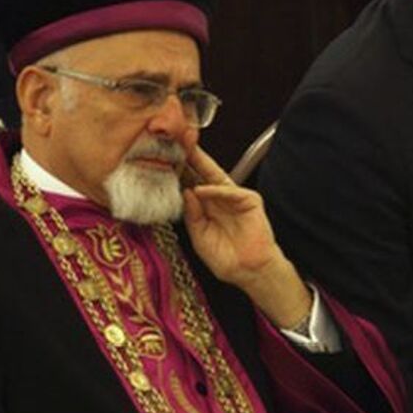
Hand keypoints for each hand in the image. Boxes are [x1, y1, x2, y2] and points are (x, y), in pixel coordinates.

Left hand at [182, 145, 310, 327]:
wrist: (248, 271)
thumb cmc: (225, 258)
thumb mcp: (199, 237)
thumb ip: (192, 215)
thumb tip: (186, 193)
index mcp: (206, 206)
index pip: (191, 182)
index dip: (179, 171)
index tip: (162, 158)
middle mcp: (220, 198)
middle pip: (202, 172)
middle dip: (190, 157)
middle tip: (174, 140)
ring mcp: (235, 197)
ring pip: (215, 176)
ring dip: (200, 163)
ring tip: (184, 153)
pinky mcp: (250, 201)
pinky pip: (229, 192)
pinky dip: (215, 191)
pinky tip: (200, 191)